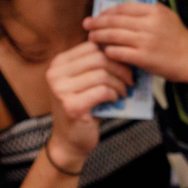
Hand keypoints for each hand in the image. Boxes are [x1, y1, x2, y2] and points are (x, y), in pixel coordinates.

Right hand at [45, 41, 134, 168]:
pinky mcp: (71, 106)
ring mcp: (61, 90)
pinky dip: (114, 94)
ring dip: (119, 83)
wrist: (69, 140)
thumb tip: (124, 52)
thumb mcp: (86, 83)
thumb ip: (97, 66)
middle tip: (131, 79)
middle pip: (98, 57)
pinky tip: (115, 100)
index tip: (126, 63)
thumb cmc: (83, 109)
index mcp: (59, 64)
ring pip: (102, 74)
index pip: (91, 46)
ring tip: (124, 92)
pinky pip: (102, 91)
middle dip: (120, 67)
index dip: (113, 53)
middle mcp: (55, 74)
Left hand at [83, 3, 187, 81]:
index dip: (107, 12)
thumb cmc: (179, 37)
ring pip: (114, 36)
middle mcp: (149, 24)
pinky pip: (119, 52)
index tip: (98, 15)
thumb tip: (124, 9)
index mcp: (154, 11)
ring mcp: (146, 41)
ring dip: (99, 36)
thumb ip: (149, 10)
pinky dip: (109, 51)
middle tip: (87, 24)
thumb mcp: (168, 16)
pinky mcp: (144, 58)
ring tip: (91, 37)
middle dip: (97, 22)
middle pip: (115, 21)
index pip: (123, 8)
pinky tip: (104, 51)